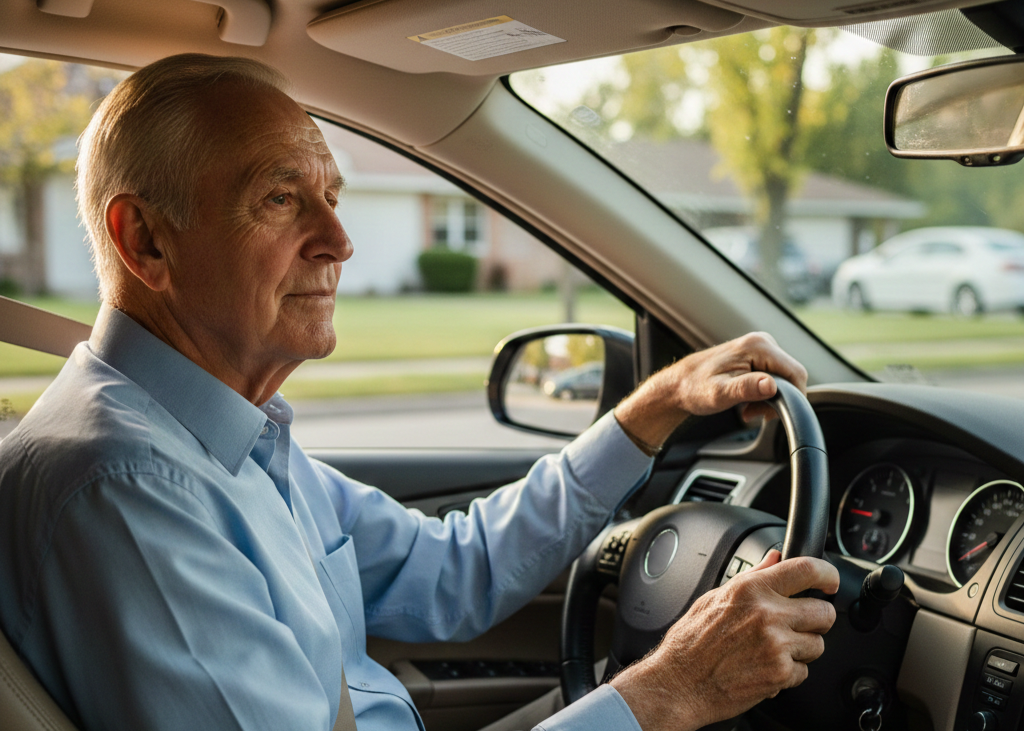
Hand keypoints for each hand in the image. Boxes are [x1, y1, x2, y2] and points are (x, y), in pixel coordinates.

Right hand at [610, 551, 838, 730]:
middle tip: (798, 624)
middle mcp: (767, 614)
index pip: (806, 569)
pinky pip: (804, 672)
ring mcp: (776, 645)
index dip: (828, 574)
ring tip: (772, 649)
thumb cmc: (692, 642)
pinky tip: (765, 667)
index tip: (830, 581)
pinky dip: (789, 673)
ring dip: (802, 649)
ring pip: (817, 644)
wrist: (679, 683)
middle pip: (824, 612)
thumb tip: (775, 559)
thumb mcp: (716, 598)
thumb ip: (753, 577)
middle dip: (816, 619)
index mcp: (751, 589)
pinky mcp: (780, 673)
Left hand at [614, 332, 807, 452]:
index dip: (792, 398)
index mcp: (758, 346)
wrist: (679, 384)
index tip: (770, 414)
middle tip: (753, 413)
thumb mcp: (719, 394)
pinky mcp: (758, 356)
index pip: (796, 373)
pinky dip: (765, 394)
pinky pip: (775, 377)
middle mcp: (762, 341)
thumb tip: (771, 385)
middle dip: (778, 400)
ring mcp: (761, 348)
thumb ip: (746, 389)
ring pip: (784, 379)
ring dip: (770, 399)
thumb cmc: (694, 388)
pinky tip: (748, 402)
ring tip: (747, 409)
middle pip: (792, 376)